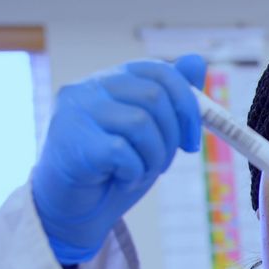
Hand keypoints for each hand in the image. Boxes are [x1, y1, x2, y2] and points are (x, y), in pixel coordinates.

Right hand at [32, 54, 205, 264]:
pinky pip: (122, 151)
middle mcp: (89, 87)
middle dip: (172, 137)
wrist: (75, 208)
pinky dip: (134, 172)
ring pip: (141, 123)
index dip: (187, 104)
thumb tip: (197, 60)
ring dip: (154, 158)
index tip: (192, 139)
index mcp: (112, 80)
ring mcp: (76, 111)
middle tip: (163, 163)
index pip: (160, 71)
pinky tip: (122, 179)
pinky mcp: (71, 140)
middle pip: (154, 96)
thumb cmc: (114, 168)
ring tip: (140, 172)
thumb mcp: (152, 132)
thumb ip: (172, 99)